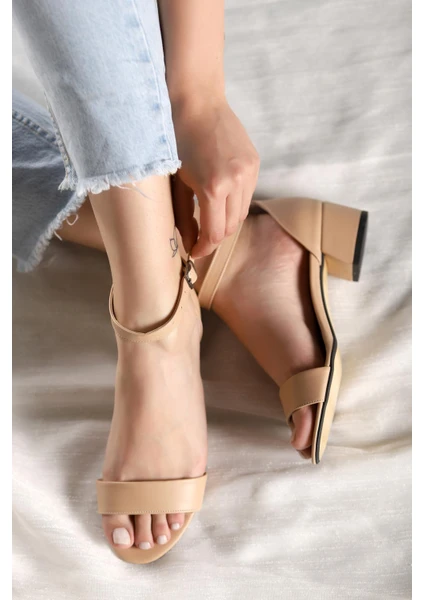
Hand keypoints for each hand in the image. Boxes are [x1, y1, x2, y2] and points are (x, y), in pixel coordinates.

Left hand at [172, 98, 259, 257]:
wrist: (197, 101)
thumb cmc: (177, 139)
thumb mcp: (176, 183)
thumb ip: (184, 217)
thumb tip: (190, 243)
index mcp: (213, 188)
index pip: (215, 233)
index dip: (205, 248)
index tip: (195, 252)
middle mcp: (237, 181)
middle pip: (231, 226)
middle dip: (215, 237)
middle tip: (200, 239)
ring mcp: (249, 171)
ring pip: (242, 212)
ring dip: (226, 221)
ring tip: (210, 219)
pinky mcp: (255, 163)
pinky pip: (247, 194)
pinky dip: (235, 203)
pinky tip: (221, 198)